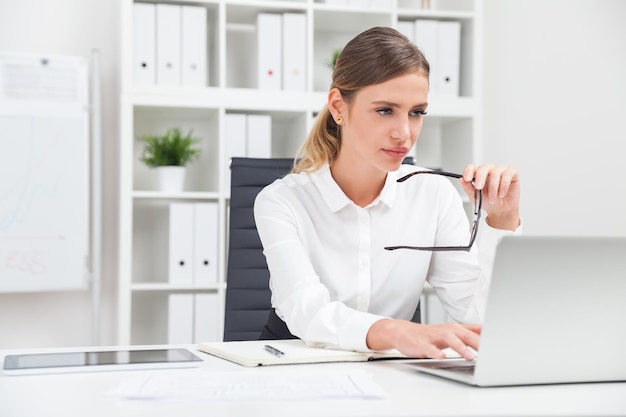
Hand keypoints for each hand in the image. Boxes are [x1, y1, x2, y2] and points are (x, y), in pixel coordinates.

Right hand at [366, 319, 480, 360]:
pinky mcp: (422, 344)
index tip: (500, 343)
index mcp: (454, 329)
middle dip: (478, 342)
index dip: (487, 336)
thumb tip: (487, 331)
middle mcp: (446, 330)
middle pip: (464, 334)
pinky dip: (435, 352)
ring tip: (470, 357)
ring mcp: (433, 337)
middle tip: (490, 352)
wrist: (402, 332)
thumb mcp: (450, 331)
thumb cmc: (428, 334)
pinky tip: (441, 357)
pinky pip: (429, 348)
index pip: (474, 331)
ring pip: (449, 339)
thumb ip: (468, 331)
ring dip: (460, 347)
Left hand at [460, 164, 520, 230]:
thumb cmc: (488, 202)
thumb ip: (468, 188)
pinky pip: (507, 174)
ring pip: (495, 172)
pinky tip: (501, 194)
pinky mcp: (512, 173)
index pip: (471, 167)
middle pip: (483, 168)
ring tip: (492, 199)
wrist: (500, 211)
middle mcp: (489, 170)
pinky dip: (503, 185)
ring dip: (493, 188)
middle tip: (479, 188)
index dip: (468, 171)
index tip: (466, 179)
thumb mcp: (475, 197)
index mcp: (478, 174)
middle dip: (480, 178)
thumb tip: (460, 180)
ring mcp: (500, 170)